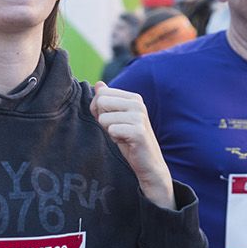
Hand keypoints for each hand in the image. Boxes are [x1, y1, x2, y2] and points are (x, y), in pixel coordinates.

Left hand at [92, 83, 174, 208]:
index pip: (101, 93)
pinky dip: (115, 139)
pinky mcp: (138, 131)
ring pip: (104, 118)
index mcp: (133, 97)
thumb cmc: (129, 139)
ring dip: (110, 131)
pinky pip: (112, 130)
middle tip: (117, 130)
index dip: (99, 110)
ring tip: (123, 136)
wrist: (148, 163)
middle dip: (103, 119)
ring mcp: (139, 116)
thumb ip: (107, 101)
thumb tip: (98, 84)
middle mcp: (138, 104)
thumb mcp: (115, 118)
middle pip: (101, 102)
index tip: (113, 121)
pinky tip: (126, 142)